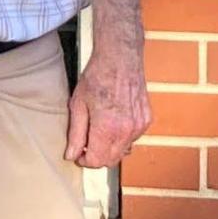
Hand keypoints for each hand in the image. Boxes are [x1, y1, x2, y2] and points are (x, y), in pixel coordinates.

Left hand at [66, 38, 149, 169]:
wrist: (120, 57)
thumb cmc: (97, 76)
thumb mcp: (78, 104)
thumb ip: (76, 134)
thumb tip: (71, 154)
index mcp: (107, 128)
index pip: (97, 161)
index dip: (84, 160)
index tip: (79, 153)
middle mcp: (127, 130)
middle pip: (111, 160)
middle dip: (97, 156)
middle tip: (86, 143)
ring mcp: (139, 126)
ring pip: (123, 151)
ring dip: (110, 147)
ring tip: (99, 129)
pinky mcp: (146, 120)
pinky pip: (132, 139)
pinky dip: (122, 137)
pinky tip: (113, 120)